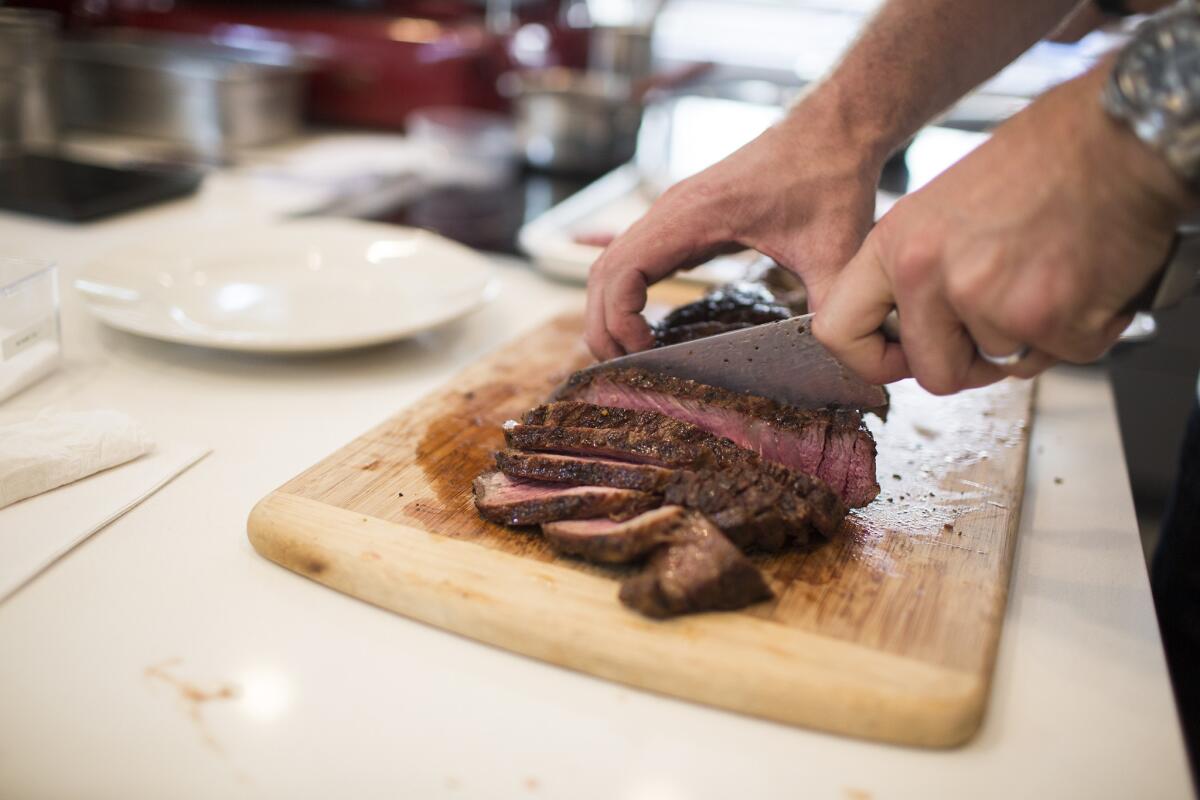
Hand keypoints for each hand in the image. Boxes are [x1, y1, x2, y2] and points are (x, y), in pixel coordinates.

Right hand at [584, 92, 888, 358]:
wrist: (832, 131)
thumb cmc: (829, 179)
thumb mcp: (834, 251)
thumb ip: (828, 304)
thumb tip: (830, 356)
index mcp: (692, 217)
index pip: (621, 271)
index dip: (620, 320)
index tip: (647, 353)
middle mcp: (670, 212)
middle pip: (602, 273)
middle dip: (604, 326)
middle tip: (627, 370)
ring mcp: (671, 214)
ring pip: (611, 265)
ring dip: (609, 311)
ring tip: (631, 355)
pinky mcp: (682, 220)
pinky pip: (634, 258)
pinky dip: (626, 294)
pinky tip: (647, 327)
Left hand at [814, 60, 1194, 394]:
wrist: (1122, 134)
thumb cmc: (1045, 162)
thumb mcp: (945, 208)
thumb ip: (920, 272)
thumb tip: (914, 330)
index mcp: (894, 244)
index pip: (838, 332)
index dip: (873, 361)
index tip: (903, 360)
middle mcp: (928, 273)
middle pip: (932, 373)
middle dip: (971, 364)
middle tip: (1003, 327)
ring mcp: (984, 297)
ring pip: (1001, 362)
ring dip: (1033, 335)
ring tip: (1051, 274)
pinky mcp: (1042, 315)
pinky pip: (1057, 356)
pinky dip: (1080, 331)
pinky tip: (1084, 279)